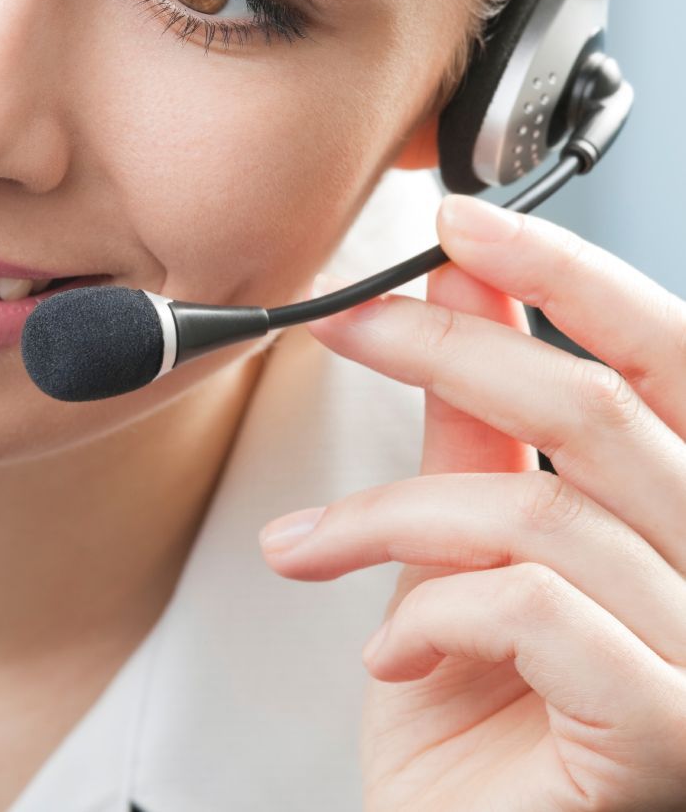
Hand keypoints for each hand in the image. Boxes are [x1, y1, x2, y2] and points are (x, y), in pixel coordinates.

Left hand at [257, 193, 685, 811]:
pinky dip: (432, 615)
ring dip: (385, 517)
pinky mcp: (669, 734)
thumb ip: (484, 436)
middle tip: (339, 329)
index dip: (566, 275)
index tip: (453, 221)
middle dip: (444, 350)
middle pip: (599, 409)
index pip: (667, 357)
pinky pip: (533, 611)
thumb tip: (469, 294)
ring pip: (536, 511)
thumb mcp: (470, 555)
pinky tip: (389, 655)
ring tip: (306, 549)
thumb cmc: (478, 729)